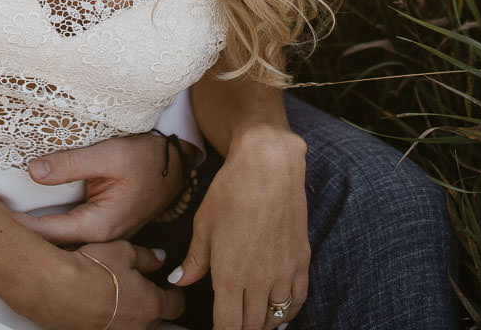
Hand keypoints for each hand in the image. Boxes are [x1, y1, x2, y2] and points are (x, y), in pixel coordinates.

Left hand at [8, 133, 183, 243]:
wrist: (178, 168)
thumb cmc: (149, 161)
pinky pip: (64, 231)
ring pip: (55, 240)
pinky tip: (21, 217)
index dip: (15, 226)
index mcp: (98, 226)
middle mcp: (97, 237)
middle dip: (14, 233)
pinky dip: (41, 226)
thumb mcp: (110, 154)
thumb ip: (71, 164)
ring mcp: (98, 234)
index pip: (46, 233)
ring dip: (26, 230)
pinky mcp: (97, 225)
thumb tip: (33, 172)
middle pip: (47, 243)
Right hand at [22, 242, 183, 329]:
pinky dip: (108, 318)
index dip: (174, 293)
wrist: (56, 287)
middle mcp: (137, 325)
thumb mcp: (124, 250)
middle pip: (155, 319)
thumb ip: (147, 257)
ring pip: (132, 325)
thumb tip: (159, 258)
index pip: (176, 304)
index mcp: (151, 304)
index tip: (169, 286)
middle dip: (151, 304)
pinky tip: (96, 303)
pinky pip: (109, 328)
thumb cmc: (91, 268)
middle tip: (139, 287)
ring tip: (113, 294)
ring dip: (129, 312)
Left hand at [169, 125, 308, 327]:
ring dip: (260, 324)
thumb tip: (179, 281)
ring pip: (274, 319)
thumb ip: (194, 260)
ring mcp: (283, 273)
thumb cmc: (231, 191)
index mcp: (230, 276)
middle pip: (250, 327)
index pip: (228, 327)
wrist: (269, 166)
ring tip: (249, 320)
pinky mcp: (301, 262)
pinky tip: (277, 313)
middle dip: (238, 329)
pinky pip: (296, 302)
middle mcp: (260, 281)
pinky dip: (286, 314)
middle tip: (229, 324)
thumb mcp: (203, 225)